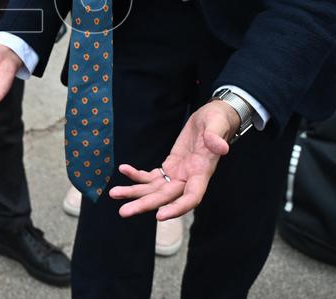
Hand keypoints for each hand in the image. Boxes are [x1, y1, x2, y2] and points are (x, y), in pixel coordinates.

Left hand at [109, 100, 239, 220]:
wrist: (213, 118)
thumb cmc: (217, 120)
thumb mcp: (217, 123)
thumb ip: (216, 136)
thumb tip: (221, 147)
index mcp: (202, 172)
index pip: (191, 197)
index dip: (177, 208)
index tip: (159, 216)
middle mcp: (189, 178)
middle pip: (165, 197)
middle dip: (145, 204)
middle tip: (123, 212)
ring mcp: (178, 174)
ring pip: (154, 190)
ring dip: (134, 193)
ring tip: (114, 194)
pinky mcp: (170, 167)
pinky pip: (151, 176)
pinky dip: (136, 175)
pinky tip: (123, 169)